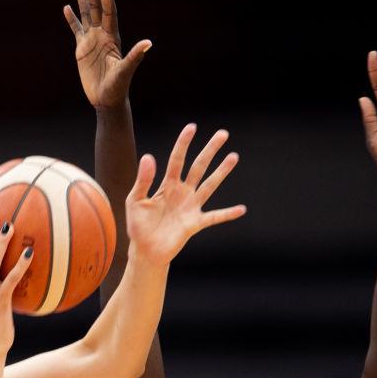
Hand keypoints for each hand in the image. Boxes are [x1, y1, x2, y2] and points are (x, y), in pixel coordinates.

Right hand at [63, 0, 150, 109]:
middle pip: (95, 5)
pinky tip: (67, 7)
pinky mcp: (82, 50)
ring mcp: (92, 41)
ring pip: (86, 13)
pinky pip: (76, 30)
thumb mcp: (126, 71)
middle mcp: (103, 35)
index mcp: (112, 37)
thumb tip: (149, 43)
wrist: (107, 100)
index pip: (108, 10)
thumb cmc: (118, 87)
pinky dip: (72, 19)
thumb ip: (135, 56)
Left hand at [126, 125, 245, 265]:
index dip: (183, 144)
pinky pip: (214, 217)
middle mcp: (182, 192)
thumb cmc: (138, 225)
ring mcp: (190, 207)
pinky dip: (227, 214)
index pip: (177, 160)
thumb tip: (148, 157)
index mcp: (167, 185)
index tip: (192, 127)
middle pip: (198, 167)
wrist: (145, 250)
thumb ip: (143, 180)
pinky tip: (241, 209)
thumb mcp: (135, 200)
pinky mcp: (195, 223)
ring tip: (233, 157)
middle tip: (223, 134)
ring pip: (209, 185)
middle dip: (210, 150)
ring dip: (221, 172)